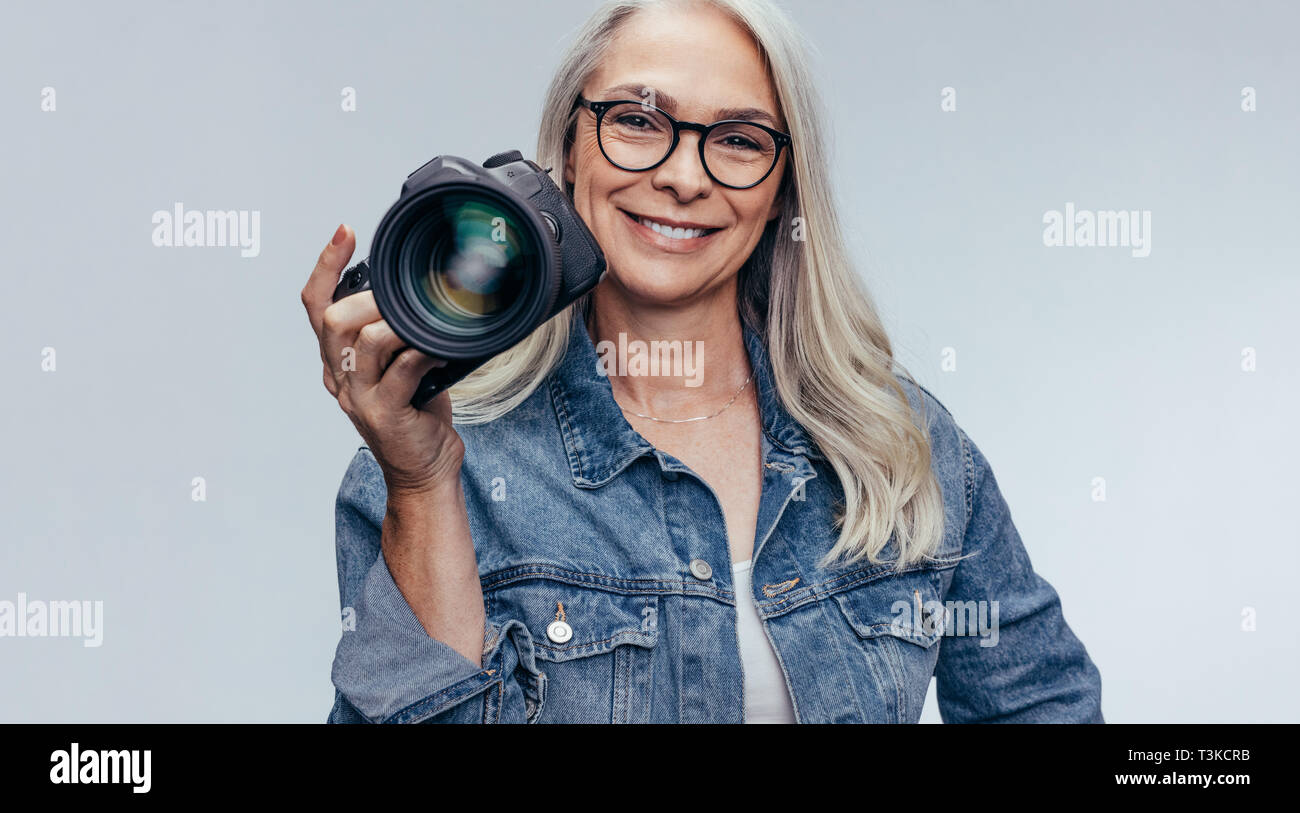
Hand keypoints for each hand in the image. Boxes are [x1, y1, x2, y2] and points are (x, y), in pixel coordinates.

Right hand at [301, 224, 464, 492]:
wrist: (424, 472)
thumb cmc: (418, 415)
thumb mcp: (402, 366)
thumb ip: (399, 334)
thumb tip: (424, 291)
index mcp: (338, 362)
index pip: (316, 305)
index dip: (326, 265)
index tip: (345, 230)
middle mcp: (340, 378)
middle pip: (332, 320)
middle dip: (369, 299)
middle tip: (402, 299)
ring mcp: (360, 398)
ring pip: (365, 342)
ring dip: (398, 324)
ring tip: (424, 325)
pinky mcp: (385, 416)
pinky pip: (401, 371)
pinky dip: (423, 353)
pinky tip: (440, 351)